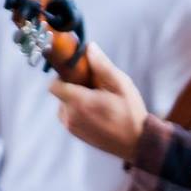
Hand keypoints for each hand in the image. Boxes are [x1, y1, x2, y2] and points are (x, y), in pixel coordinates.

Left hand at [47, 42, 147, 160]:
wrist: (137, 143)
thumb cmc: (130, 112)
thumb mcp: (120, 84)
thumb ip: (102, 65)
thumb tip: (89, 48)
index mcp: (79, 102)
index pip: (53, 85)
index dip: (63, 76)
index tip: (79, 74)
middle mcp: (71, 116)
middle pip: (60, 94)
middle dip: (73, 87)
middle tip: (94, 87)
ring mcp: (72, 128)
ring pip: (64, 105)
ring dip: (75, 100)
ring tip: (98, 101)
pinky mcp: (76, 134)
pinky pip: (69, 116)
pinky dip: (78, 111)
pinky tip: (97, 112)